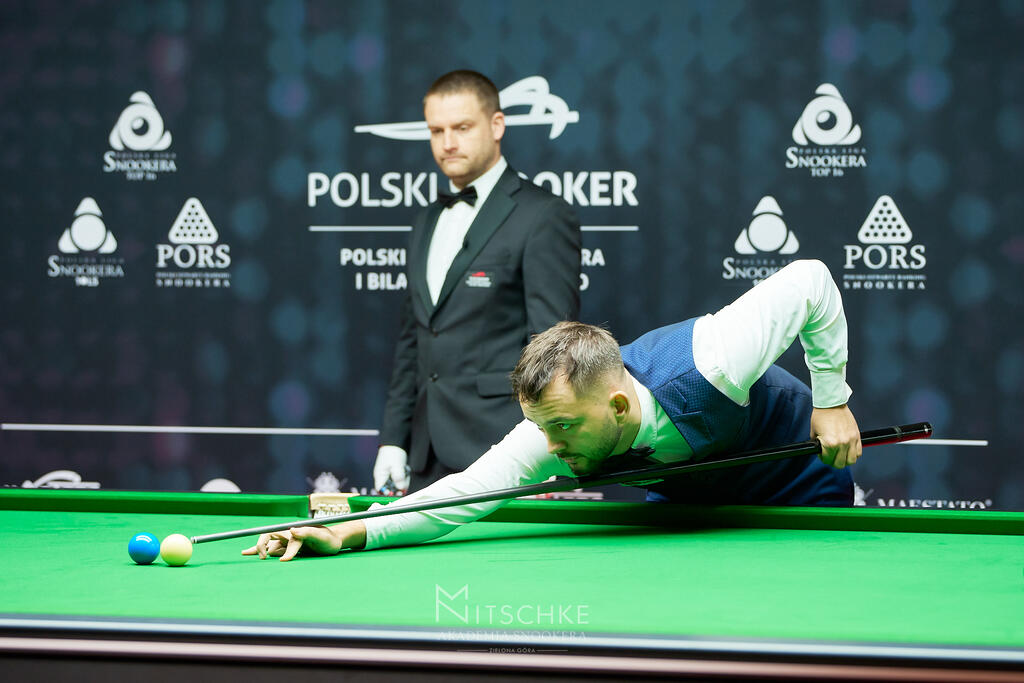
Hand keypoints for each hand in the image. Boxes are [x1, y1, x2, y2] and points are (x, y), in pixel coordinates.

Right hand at [241, 521, 365, 561]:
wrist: (336, 544)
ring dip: (258, 550)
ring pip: (269, 547)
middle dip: (258, 547)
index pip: (273, 535)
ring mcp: (289, 543)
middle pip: (267, 539)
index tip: (271, 558)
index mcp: (293, 531)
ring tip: (245, 553)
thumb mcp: (320, 536)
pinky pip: (274, 551)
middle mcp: (288, 535)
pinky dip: (263, 552)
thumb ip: (307, 533)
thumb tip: (292, 530)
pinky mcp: (291, 550)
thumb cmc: (329, 539)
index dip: (264, 544)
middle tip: (256, 556)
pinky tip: (252, 554)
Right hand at [374, 445, 410, 492]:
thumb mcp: (397, 465)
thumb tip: (400, 488)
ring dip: (403, 482)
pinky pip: (400, 482)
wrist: (394, 445)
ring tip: (405, 472)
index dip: (389, 494)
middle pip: (390, 490)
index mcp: (380, 476)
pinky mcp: (394, 476)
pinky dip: (404, 478)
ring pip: (396, 486)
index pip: (381, 491)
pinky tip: (405, 471)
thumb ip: (398, 477)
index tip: (398, 493)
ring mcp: (388, 477)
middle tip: (404, 483)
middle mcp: (383, 479)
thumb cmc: (392, 453)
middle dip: (399, 488)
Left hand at [810, 405, 861, 467]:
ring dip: (845, 460)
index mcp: (830, 443)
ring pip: (851, 460)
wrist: (831, 403)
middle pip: (840, 464)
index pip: (827, 460)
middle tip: (830, 456)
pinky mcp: (857, 436)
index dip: (823, 459)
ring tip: (840, 455)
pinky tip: (847, 451)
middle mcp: (842, 443)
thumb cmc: (821, 415)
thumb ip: (818, 444)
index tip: (822, 455)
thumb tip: (821, 452)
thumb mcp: (814, 432)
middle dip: (833, 462)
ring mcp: (851, 440)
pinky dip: (854, 454)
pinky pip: (859, 452)